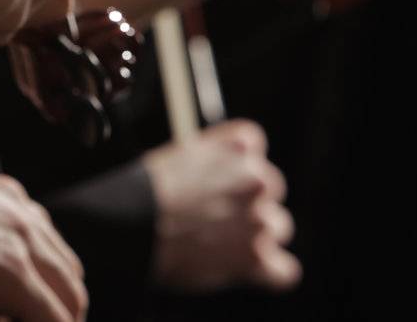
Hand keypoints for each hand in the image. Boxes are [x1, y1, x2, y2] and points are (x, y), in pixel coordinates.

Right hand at [145, 121, 300, 292]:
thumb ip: (209, 162)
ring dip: (256, 235)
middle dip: (248, 201)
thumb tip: (213, 181)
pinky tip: (250, 270)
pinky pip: (283, 271)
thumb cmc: (145, 190)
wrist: (133, 223)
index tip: (219, 175)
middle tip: (216, 214)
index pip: (253, 146)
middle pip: (269, 188)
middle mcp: (257, 178)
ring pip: (277, 226)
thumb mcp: (178, 156)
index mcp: (238, 145)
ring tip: (220, 243)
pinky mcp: (256, 257)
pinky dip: (270, 272)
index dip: (235, 163)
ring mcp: (259, 219)